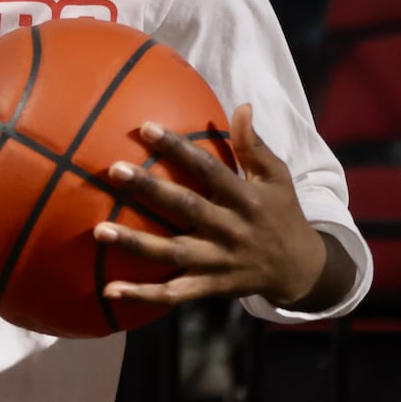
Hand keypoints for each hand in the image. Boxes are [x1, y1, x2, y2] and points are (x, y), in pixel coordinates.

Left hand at [94, 104, 331, 308]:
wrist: (301, 270)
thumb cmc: (281, 214)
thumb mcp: (277, 178)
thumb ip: (253, 145)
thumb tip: (241, 106)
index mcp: (245, 198)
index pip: (208, 168)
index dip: (178, 148)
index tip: (146, 127)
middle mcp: (230, 229)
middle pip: (186, 207)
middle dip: (149, 190)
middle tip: (114, 170)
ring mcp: (218, 261)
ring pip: (172, 253)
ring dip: (135, 244)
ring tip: (99, 230)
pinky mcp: (210, 287)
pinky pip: (173, 293)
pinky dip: (142, 295)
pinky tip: (109, 289)